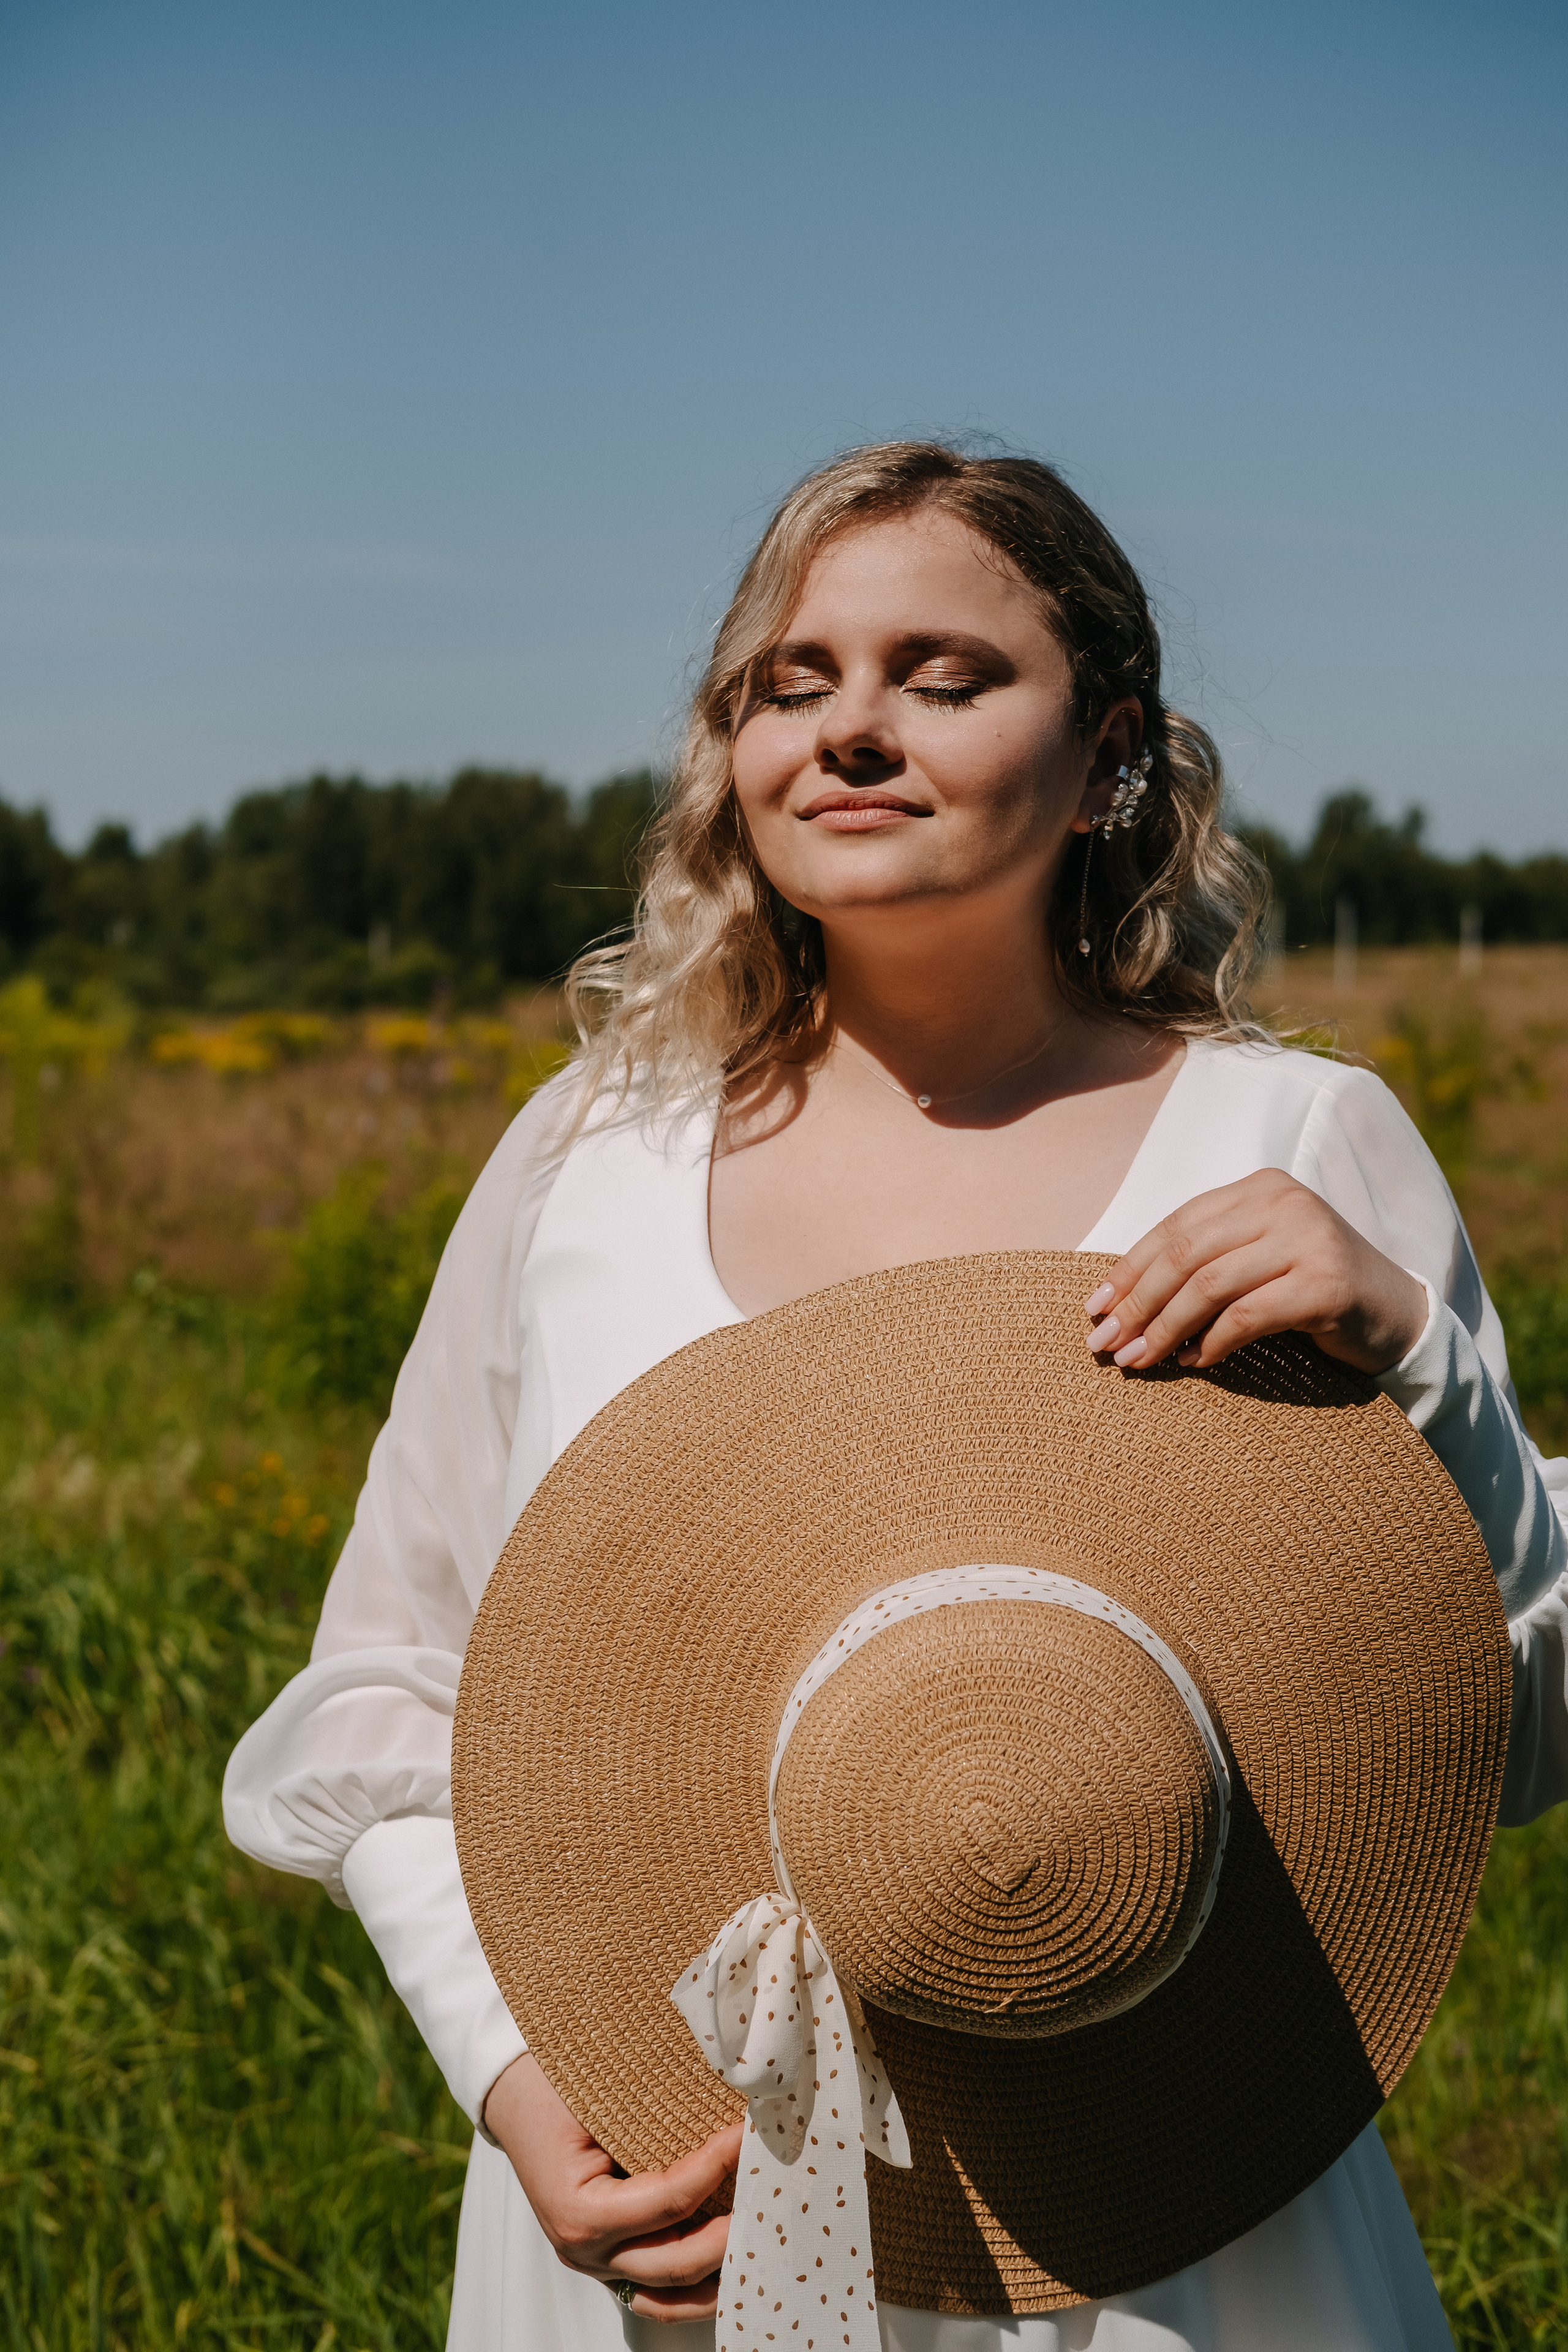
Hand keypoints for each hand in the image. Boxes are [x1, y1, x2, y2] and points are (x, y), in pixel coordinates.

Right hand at [481, 2053, 742, 2324]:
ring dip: (719, 2274)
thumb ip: (655, 2109)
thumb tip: (726, 2102)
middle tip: (768, 2188)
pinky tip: (730, 2269)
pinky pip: (656, 2295)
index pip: (669, 2199)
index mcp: (579, 2210)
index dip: (716, 2166)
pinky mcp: (607, 2261)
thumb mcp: (596, 2092)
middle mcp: (585, 2250)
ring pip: (670, 2298)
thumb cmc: (554, 2084)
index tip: (745, 2134)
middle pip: (677, 2261)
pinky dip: (695, 2288)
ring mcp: (595, 2264)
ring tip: (761, 2242)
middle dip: (732, 2229)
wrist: (513, 2093)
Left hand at [1083, 1169, 1427, 1376]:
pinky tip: (1194, 1363)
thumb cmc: (1311, 1291)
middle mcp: (1284, 1203)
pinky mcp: (1326, 1284)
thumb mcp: (1256, 1261)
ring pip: (1209, 1286)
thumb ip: (1204, 1263)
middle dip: (1136, 1302)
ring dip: (1164, 1329)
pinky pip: (1248, 1316)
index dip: (1129, 1268)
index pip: (1176, 1226)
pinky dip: (1212, 1343)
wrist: (1398, 1316)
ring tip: (1138, 1361)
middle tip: (1105, 1344)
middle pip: (1185, 1254)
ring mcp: (1309, 1239)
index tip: (1094, 1307)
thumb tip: (1117, 1299)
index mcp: (1259, 1188)